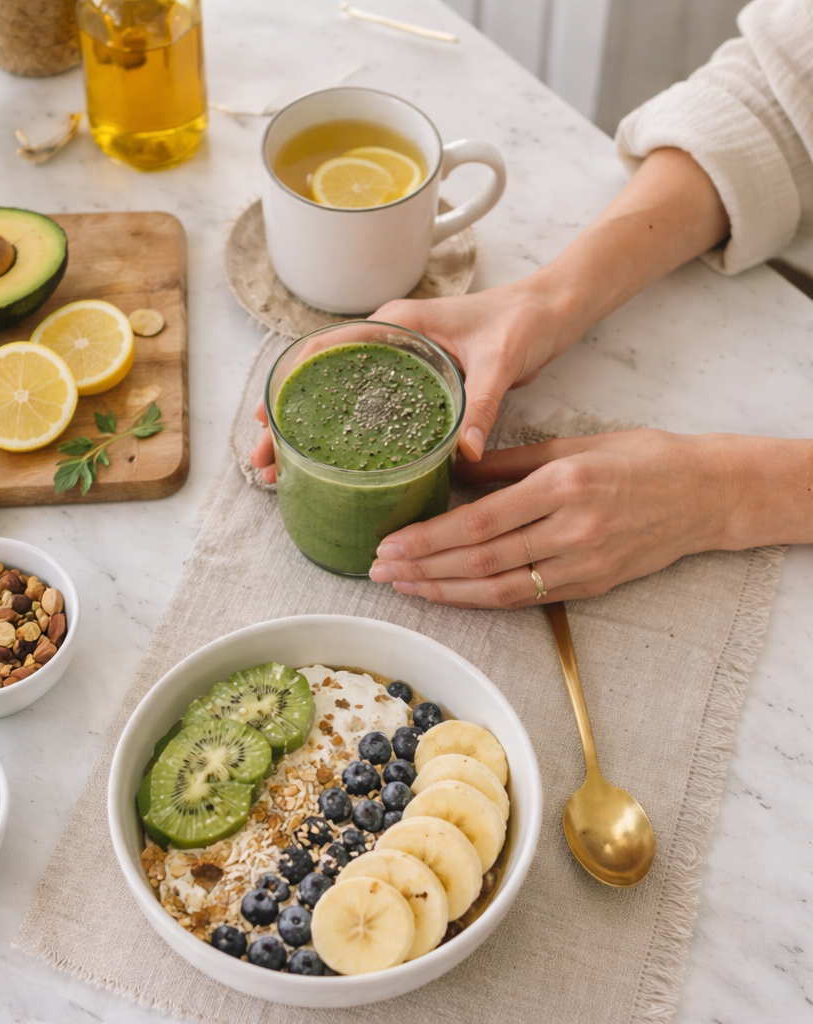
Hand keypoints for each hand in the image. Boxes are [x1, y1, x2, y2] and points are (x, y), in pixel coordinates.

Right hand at [249, 279, 571, 481]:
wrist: (551, 311)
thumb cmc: (525, 321)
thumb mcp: (502, 359)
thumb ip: (483, 401)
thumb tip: (465, 452)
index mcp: (397, 323)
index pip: (325, 350)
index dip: (289, 386)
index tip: (267, 421)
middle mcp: (389, 341)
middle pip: (320, 381)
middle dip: (288, 422)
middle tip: (266, 463)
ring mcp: (398, 363)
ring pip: (337, 397)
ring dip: (309, 432)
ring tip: (284, 472)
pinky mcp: (413, 382)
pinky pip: (366, 408)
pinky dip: (342, 434)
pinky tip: (331, 465)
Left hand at [368, 430, 748, 607]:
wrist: (706, 494)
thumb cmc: (640, 458)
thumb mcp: (573, 444)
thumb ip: (509, 463)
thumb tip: (454, 469)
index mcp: (562, 484)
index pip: (479, 521)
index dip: (428, 539)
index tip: (389, 543)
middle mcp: (571, 529)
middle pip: (480, 559)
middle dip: (422, 568)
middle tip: (379, 570)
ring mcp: (583, 563)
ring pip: (498, 588)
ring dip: (443, 591)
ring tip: (402, 586)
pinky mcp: (591, 585)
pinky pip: (524, 598)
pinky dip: (480, 600)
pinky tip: (447, 595)